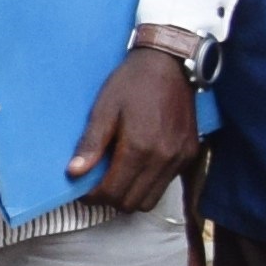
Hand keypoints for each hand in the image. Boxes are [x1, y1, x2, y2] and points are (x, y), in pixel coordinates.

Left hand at [61, 44, 200, 214]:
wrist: (170, 63)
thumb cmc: (133, 83)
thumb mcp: (104, 108)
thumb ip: (91, 144)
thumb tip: (75, 173)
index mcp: (140, 147)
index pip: (113, 192)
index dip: (93, 196)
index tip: (82, 188)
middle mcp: (164, 158)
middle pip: (132, 202)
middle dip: (110, 199)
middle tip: (97, 184)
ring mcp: (180, 158)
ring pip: (151, 199)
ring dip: (131, 195)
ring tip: (116, 178)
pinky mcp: (190, 154)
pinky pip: (167, 184)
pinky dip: (149, 184)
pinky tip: (137, 167)